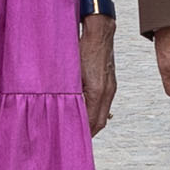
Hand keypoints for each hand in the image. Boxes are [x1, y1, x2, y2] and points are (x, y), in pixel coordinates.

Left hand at [78, 19, 116, 135]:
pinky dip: (95, 111)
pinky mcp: (110, 83)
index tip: (71, 138)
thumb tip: (58, 105)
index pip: (91, 121)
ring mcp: (111, 87)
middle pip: (100, 122)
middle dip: (88, 132)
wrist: (100, 32)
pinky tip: (86, 111)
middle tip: (74, 137)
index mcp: (98, 91)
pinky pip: (104, 104)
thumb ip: (67, 91)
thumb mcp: (70, 71)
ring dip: (92, 123)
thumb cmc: (83, 47)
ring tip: (79, 127)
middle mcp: (107, 91)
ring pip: (103, 114)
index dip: (82, 132)